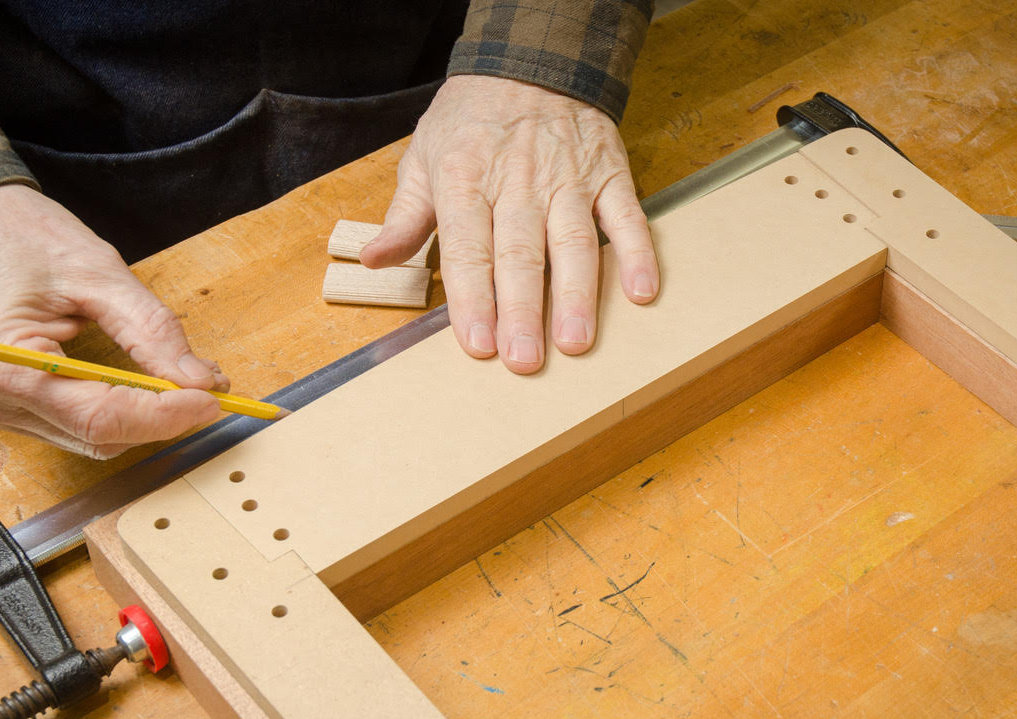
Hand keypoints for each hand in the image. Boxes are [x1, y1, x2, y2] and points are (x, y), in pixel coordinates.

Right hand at [0, 185, 227, 457]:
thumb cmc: (14, 234)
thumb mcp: (96, 271)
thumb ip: (151, 330)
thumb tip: (201, 379)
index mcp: (1, 364)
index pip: (100, 416)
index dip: (164, 414)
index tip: (212, 398)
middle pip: (97, 435)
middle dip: (160, 418)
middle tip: (210, 390)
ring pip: (90, 437)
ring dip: (143, 418)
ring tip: (185, 386)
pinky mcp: (6, 403)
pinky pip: (73, 423)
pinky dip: (118, 411)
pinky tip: (147, 388)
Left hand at [361, 75, 658, 373]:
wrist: (529, 60)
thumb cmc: (470, 119)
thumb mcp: (424, 156)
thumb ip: (406, 216)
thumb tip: (375, 260)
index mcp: (466, 180)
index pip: (468, 249)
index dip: (474, 299)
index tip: (478, 345)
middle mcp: (518, 183)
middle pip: (520, 254)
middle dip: (522, 310)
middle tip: (524, 360)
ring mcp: (569, 180)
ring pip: (573, 242)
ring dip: (576, 295)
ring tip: (576, 342)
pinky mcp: (608, 174)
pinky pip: (627, 216)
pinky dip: (638, 253)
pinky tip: (641, 292)